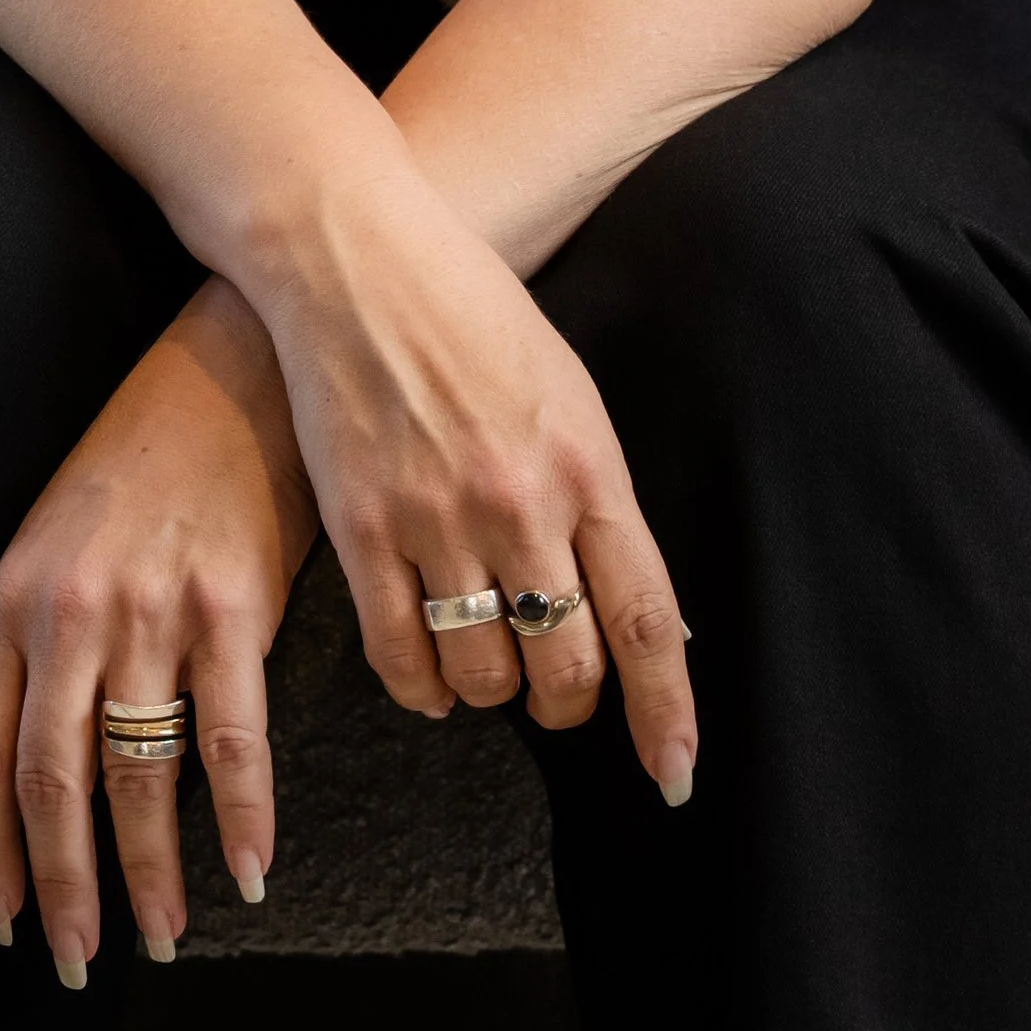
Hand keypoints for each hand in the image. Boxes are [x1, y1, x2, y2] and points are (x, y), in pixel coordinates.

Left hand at [0, 279, 317, 979]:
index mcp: (15, 594)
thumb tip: (52, 750)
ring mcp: (152, 610)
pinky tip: (250, 868)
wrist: (232, 360)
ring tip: (160, 936)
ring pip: (138, 777)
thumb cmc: (151, 445)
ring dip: (147, 876)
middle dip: (61, 888)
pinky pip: (232, 740)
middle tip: (76, 958)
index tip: (0, 915)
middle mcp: (71, 611)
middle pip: (50, 783)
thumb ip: (43, 629)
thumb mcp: (61, 528)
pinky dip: (243, 819)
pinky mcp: (233, 605)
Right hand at [257, 165, 696, 795]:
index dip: (664, 711)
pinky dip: (420, 689)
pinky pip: (400, 659)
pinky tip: (429, 679)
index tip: (673, 773)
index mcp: (588, 463)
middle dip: (570, 701)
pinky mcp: (363, 530)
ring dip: (492, 692)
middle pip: (569, 667)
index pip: (646, 621)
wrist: (357, 257)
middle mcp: (522, 503)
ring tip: (488, 663)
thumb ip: (593, 492)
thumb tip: (621, 599)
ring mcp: (438, 521)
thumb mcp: (564, 390)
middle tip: (558, 690)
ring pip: (485, 677)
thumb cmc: (470, 312)